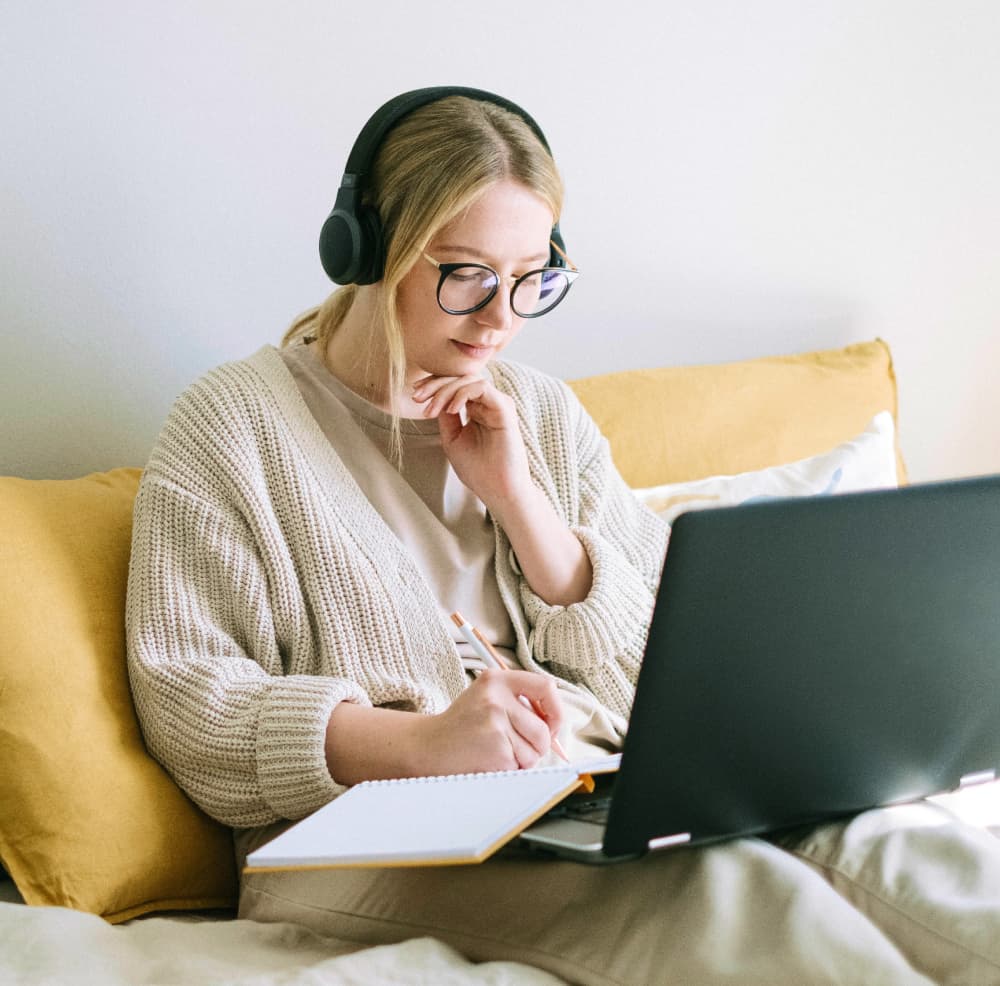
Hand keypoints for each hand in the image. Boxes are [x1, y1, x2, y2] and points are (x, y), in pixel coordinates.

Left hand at [411, 373, 531, 510]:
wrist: (498, 490)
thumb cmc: (478, 470)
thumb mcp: (452, 439)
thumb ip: (446, 416)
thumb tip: (434, 396)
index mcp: (477, 410)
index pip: (456, 386)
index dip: (434, 385)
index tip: (415, 395)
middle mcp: (489, 404)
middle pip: (460, 378)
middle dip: (435, 384)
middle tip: (417, 397)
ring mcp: (497, 405)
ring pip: (469, 379)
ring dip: (445, 390)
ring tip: (431, 409)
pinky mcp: (504, 408)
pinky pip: (481, 388)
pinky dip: (461, 394)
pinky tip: (450, 410)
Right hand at [418, 669, 564, 773]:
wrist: (429, 746)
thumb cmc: (463, 725)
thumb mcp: (487, 698)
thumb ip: (519, 702)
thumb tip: (557, 724)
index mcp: (497, 680)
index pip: (545, 687)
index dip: (556, 709)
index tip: (552, 724)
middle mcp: (497, 698)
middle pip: (543, 729)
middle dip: (538, 746)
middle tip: (517, 746)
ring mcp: (495, 723)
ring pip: (535, 751)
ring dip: (522, 760)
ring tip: (498, 752)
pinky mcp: (496, 748)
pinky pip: (520, 765)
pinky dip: (510, 769)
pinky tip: (490, 760)